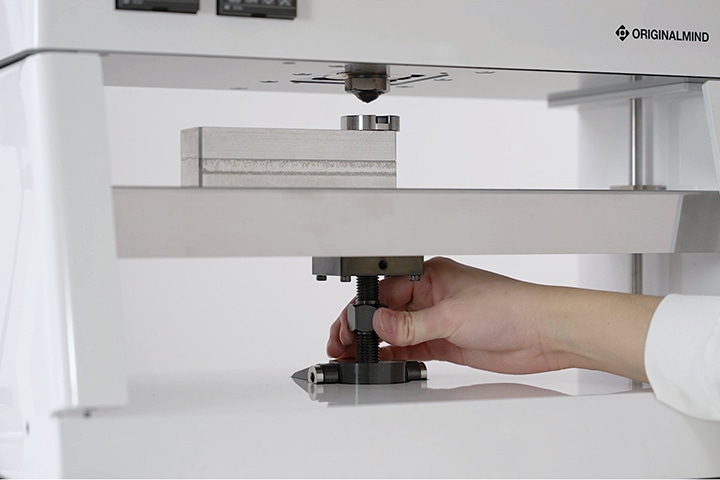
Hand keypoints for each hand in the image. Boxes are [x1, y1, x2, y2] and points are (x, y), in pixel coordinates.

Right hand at [327, 257, 661, 380]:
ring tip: (352, 357)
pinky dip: (394, 355)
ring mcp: (437, 319)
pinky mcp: (446, 341)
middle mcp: (430, 295)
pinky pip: (410, 347)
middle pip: (384, 312)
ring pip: (395, 331)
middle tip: (341, 346)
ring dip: (375, 344)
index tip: (346, 329)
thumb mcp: (451, 314)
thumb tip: (377, 324)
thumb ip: (411, 323)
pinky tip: (380, 362)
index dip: (362, 311)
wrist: (543, 333)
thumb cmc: (510, 306)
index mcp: (429, 275)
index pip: (383, 291)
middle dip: (361, 328)